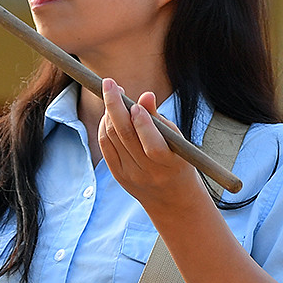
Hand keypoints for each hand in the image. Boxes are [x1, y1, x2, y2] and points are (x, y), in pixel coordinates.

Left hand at [96, 79, 211, 226]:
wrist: (172, 199)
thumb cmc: (178, 161)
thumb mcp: (177, 142)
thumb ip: (160, 120)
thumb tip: (146, 96)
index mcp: (170, 164)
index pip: (152, 144)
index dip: (142, 122)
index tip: (136, 103)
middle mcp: (148, 172)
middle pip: (125, 136)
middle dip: (115, 106)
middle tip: (110, 83)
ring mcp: (130, 175)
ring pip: (112, 138)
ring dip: (108, 113)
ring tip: (112, 95)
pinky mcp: (118, 175)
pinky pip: (106, 146)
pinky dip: (104, 127)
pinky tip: (109, 114)